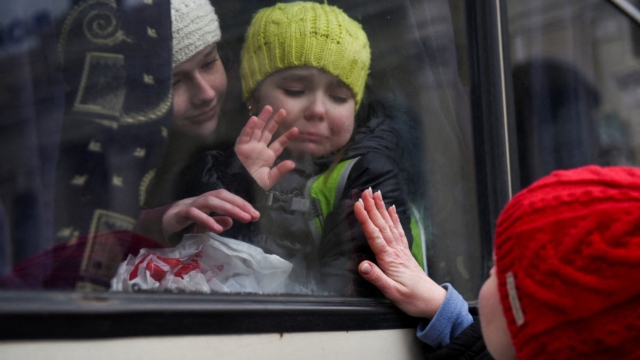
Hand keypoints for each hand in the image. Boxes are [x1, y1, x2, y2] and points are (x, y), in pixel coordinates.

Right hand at [162, 189, 259, 236]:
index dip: (242, 203)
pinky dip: (208, 220)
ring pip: (210, 201)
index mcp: (206, 200)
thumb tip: (231, 222)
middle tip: (253, 216)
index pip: (227, 197)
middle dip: (239, 204)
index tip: (255, 214)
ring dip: (229, 208)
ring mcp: (188, 204)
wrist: (155, 225)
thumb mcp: (203, 224)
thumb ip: (216, 221)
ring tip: (243, 218)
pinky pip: (194, 214)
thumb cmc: (181, 223)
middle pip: (221, 195)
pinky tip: (219, 229)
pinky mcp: (178, 214)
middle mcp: (199, 199)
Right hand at [235, 105, 298, 189]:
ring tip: (269, 108)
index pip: (279, 144)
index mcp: (267, 156)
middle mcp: (259, 149)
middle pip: (268, 132)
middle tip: (283, 111)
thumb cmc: (253, 185)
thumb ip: (280, 171)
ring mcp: (249, 146)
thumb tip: (293, 164)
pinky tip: (254, 119)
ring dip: (262, 119)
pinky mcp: (240, 147)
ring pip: (257, 130)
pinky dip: (249, 127)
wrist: (239, 188)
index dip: (286, 137)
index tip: (296, 130)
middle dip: (275, 122)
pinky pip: (245, 135)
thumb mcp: (269, 180)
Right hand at [354, 188, 445, 318]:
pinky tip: (391, 209)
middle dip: (372, 207)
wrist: (432, 302)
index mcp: (389, 259)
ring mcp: (401, 250)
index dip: (365, 219)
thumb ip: (377, 278)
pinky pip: (398, 231)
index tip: (358, 204)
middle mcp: (395, 251)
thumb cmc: (412, 299)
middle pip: (382, 225)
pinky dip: (394, 218)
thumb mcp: (392, 293)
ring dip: (382, 208)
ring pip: (390, 224)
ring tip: (376, 194)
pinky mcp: (404, 253)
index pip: (374, 235)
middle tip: (365, 191)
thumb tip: (362, 265)